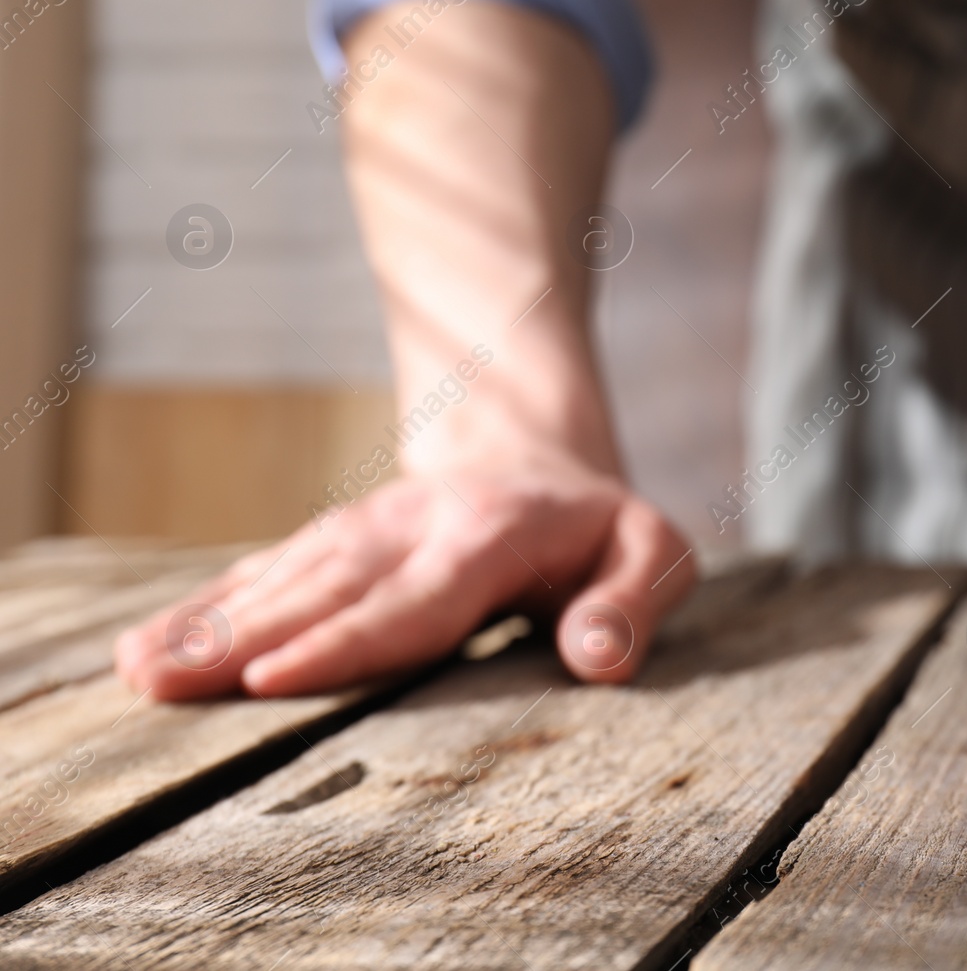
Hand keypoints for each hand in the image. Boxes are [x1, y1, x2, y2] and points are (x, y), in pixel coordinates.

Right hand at [115, 465, 694, 698]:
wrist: (539, 456)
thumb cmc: (602, 528)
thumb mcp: (653, 554)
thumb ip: (630, 604)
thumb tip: (597, 658)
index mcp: (490, 537)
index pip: (414, 598)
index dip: (345, 639)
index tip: (273, 676)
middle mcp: (412, 528)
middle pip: (323, 589)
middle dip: (244, 637)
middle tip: (165, 686)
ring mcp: (363, 530)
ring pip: (279, 578)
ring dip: (206, 624)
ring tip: (137, 671)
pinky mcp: (331, 542)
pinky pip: (262, 575)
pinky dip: (201, 609)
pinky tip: (142, 649)